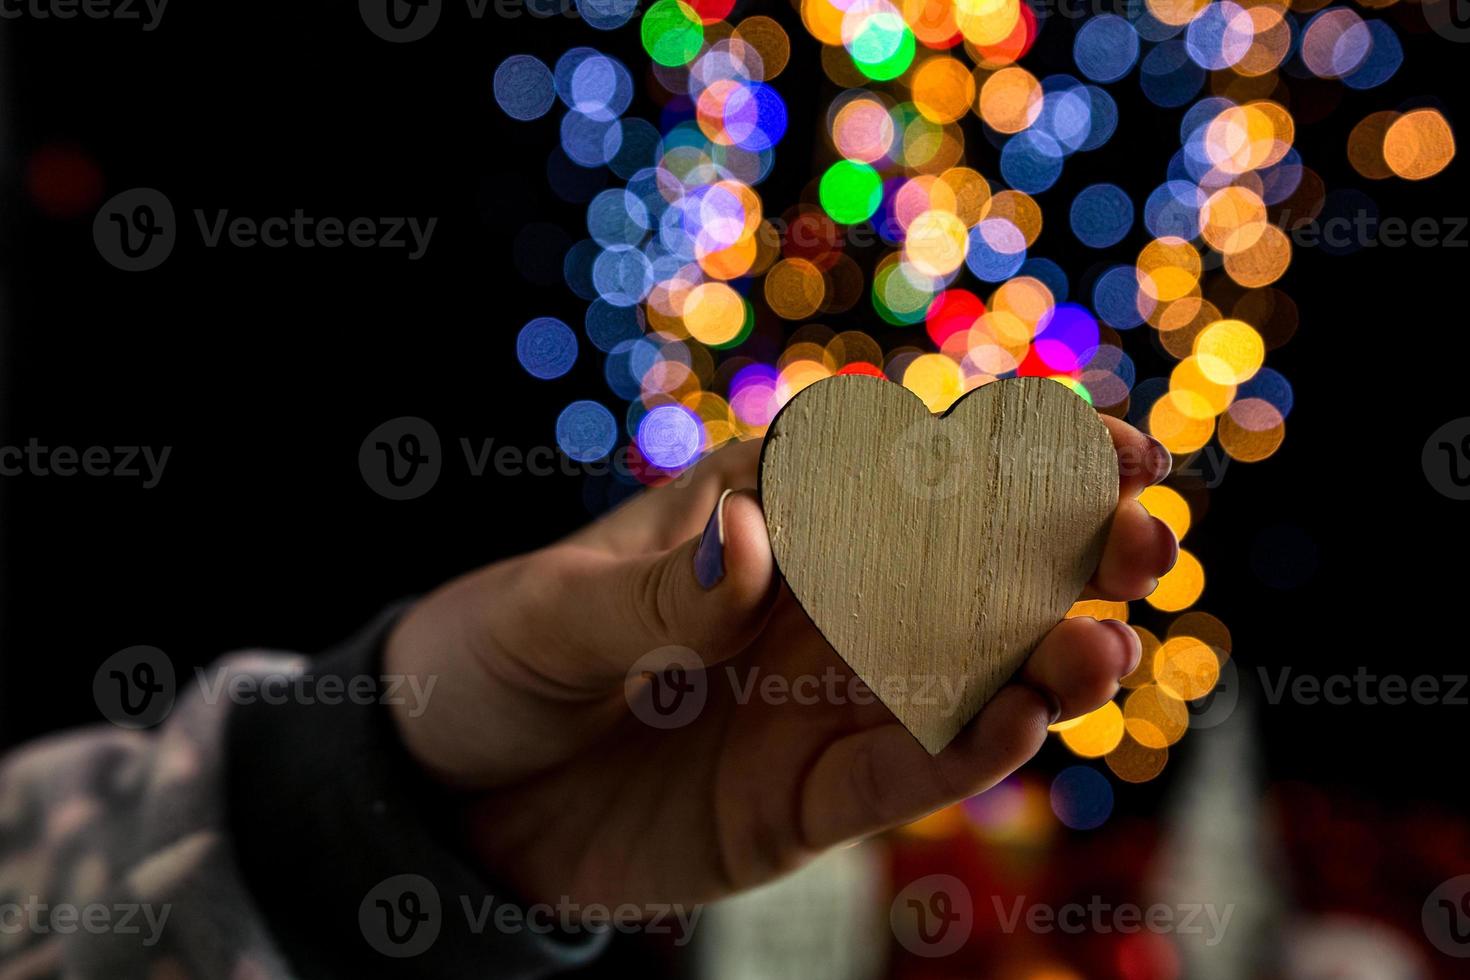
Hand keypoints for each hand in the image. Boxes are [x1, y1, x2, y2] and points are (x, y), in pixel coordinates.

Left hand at [384, 414, 1176, 909]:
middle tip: (1145, 541)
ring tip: (1102, 650)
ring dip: (1042, 659)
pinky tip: (1024, 724)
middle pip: (962, 567)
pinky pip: (903, 773)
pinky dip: (966, 753)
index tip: (1098, 436)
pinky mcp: (810, 798)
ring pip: (962, 673)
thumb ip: (657, 590)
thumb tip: (754, 546)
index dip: (1003, 447)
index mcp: (768, 515)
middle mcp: (819, 603)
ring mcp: (822, 701)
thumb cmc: (498, 661)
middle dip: (1060, 550)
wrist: (456, 792)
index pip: (898, 466)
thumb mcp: (556, 612)